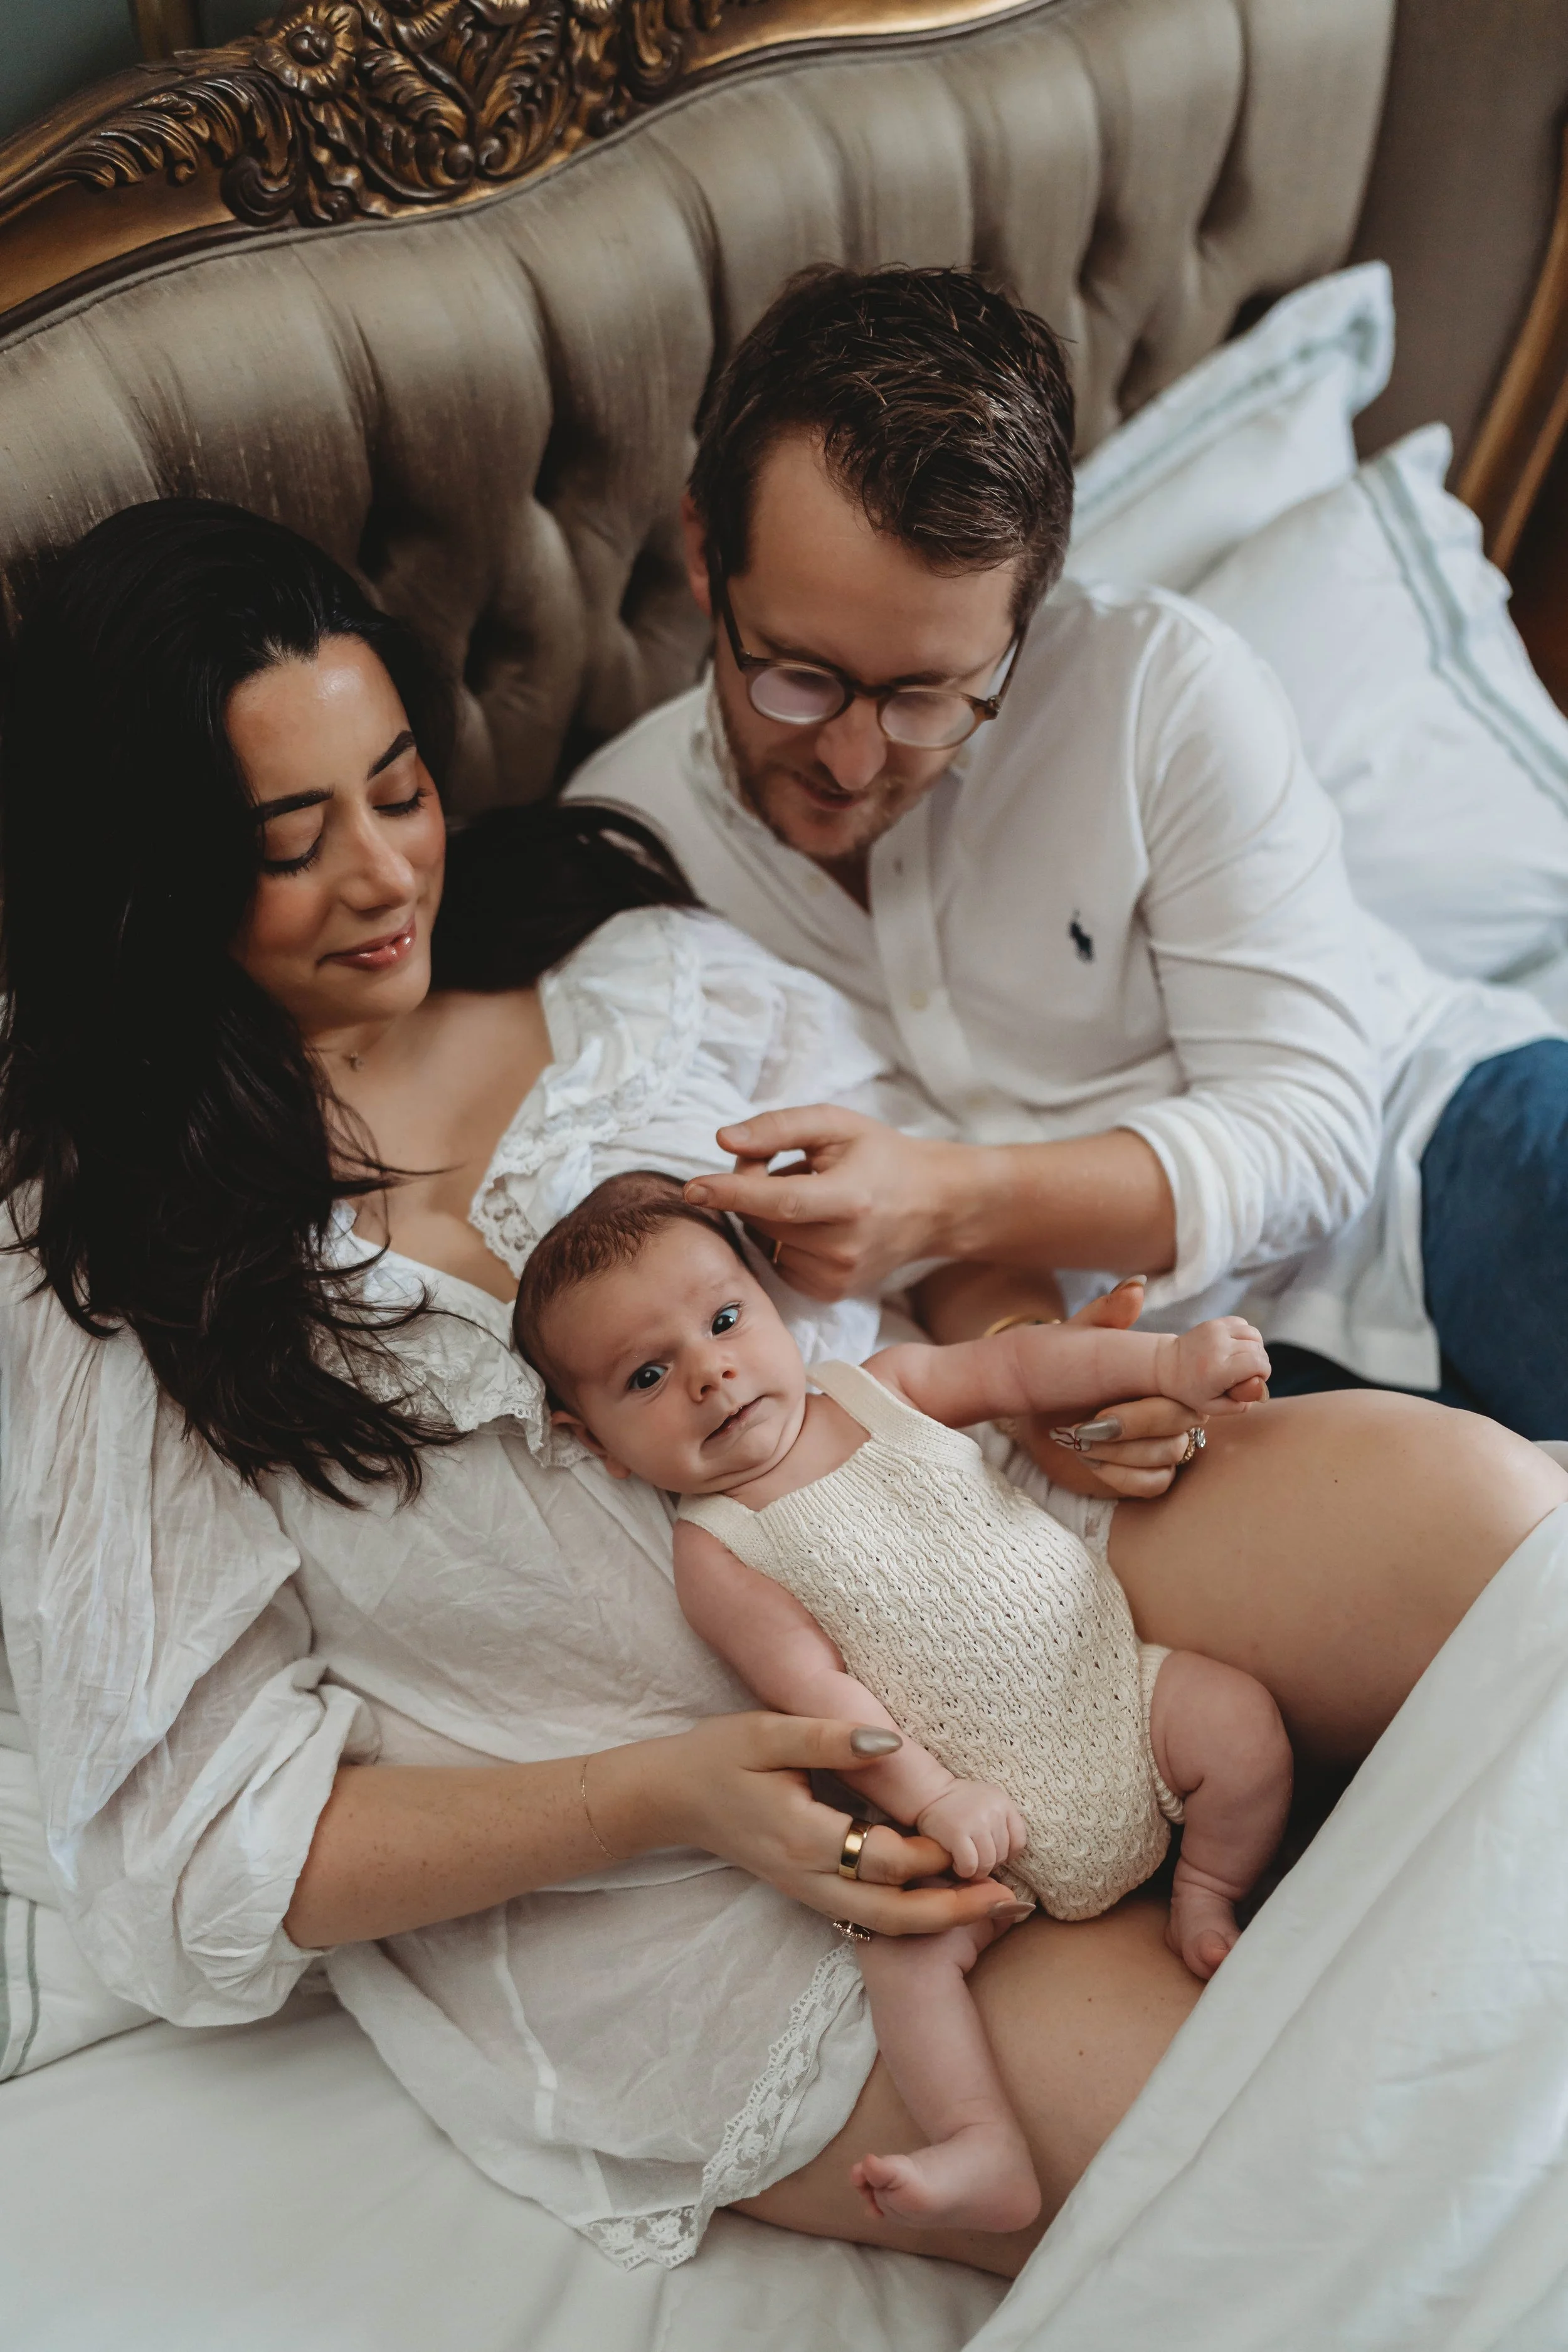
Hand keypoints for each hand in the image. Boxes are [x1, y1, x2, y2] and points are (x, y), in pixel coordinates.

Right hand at [625, 1713, 1016, 1936]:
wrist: (672, 1797)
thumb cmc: (720, 1756)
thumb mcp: (767, 1733)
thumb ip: (829, 1738)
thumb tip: (891, 1742)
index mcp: (803, 1838)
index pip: (883, 1857)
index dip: (933, 1852)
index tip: (982, 1840)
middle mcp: (810, 1878)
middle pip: (893, 1912)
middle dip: (955, 1909)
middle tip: (1012, 1899)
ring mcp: (810, 1893)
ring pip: (883, 1925)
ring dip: (939, 1919)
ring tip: (994, 1906)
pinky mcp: (811, 1892)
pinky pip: (868, 1917)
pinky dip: (911, 1914)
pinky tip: (945, 1898)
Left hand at [684, 1107, 963, 1299]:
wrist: (934, 1205)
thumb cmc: (881, 1156)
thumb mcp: (835, 1125)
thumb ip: (778, 1128)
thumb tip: (721, 1140)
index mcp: (851, 1200)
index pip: (779, 1201)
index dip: (732, 1193)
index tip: (692, 1188)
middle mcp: (844, 1247)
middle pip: (763, 1220)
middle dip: (751, 1189)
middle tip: (776, 1164)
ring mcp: (837, 1277)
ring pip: (765, 1242)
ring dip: (766, 1216)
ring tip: (807, 1195)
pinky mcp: (830, 1293)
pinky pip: (777, 1262)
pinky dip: (780, 1239)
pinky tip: (811, 1223)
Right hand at [914, 1779, 1028, 1881]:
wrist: (931, 1793)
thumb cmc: (959, 1804)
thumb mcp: (987, 1803)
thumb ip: (1001, 1824)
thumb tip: (1009, 1860)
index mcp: (1003, 1803)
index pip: (1019, 1841)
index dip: (1008, 1854)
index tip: (993, 1853)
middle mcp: (993, 1811)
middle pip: (1002, 1855)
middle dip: (989, 1863)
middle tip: (975, 1859)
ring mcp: (976, 1822)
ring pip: (987, 1863)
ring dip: (976, 1871)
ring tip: (966, 1865)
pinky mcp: (957, 1833)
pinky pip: (970, 1865)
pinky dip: (964, 1871)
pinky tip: (957, 1864)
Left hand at [1007, 1279, 1207, 1498]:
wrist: (1027, 1404)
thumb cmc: (1054, 1364)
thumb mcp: (1077, 1335)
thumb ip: (1107, 1314)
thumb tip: (1137, 1287)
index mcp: (1163, 1371)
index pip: (1198, 1383)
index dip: (1186, 1390)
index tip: (1152, 1392)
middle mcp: (1170, 1406)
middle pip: (1182, 1422)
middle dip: (1134, 1423)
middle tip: (1088, 1422)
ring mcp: (1160, 1442)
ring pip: (1168, 1454)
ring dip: (1118, 1450)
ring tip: (1077, 1437)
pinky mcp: (1145, 1474)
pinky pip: (1155, 1482)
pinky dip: (1119, 1474)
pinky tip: (1088, 1459)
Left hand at [1155, 1317, 1270, 1414]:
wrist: (1166, 1365)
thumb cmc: (1189, 1390)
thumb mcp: (1211, 1407)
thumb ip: (1239, 1406)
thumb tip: (1260, 1393)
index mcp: (1219, 1370)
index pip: (1258, 1364)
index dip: (1264, 1373)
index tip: (1256, 1380)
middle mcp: (1219, 1347)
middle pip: (1258, 1349)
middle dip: (1261, 1363)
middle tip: (1250, 1373)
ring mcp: (1216, 1331)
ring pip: (1254, 1334)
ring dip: (1256, 1347)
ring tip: (1245, 1359)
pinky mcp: (1214, 1323)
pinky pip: (1243, 1324)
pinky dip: (1246, 1335)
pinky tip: (1237, 1346)